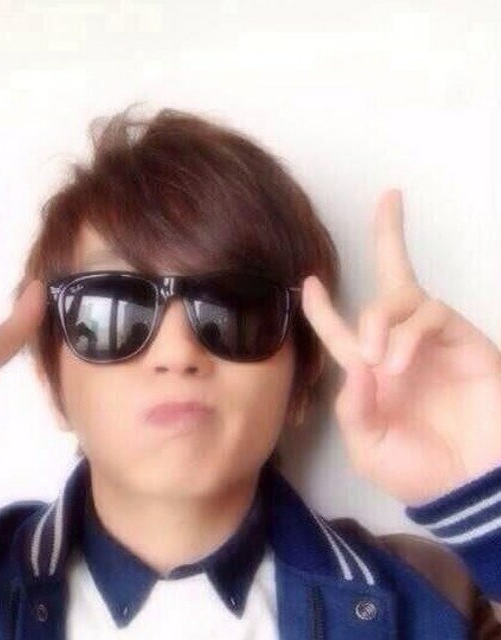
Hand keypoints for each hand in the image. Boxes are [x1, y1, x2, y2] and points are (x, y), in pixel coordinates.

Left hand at [301, 189, 500, 505]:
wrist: (470, 486)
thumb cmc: (418, 471)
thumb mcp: (368, 449)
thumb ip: (352, 409)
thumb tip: (355, 365)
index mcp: (370, 372)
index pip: (340, 331)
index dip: (322, 308)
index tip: (308, 282)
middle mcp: (399, 346)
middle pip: (391, 281)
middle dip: (388, 236)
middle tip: (387, 205)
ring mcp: (432, 340)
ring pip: (402, 295)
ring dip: (379, 318)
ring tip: (377, 358)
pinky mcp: (463, 340)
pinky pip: (431, 315)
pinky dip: (408, 334)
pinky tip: (398, 363)